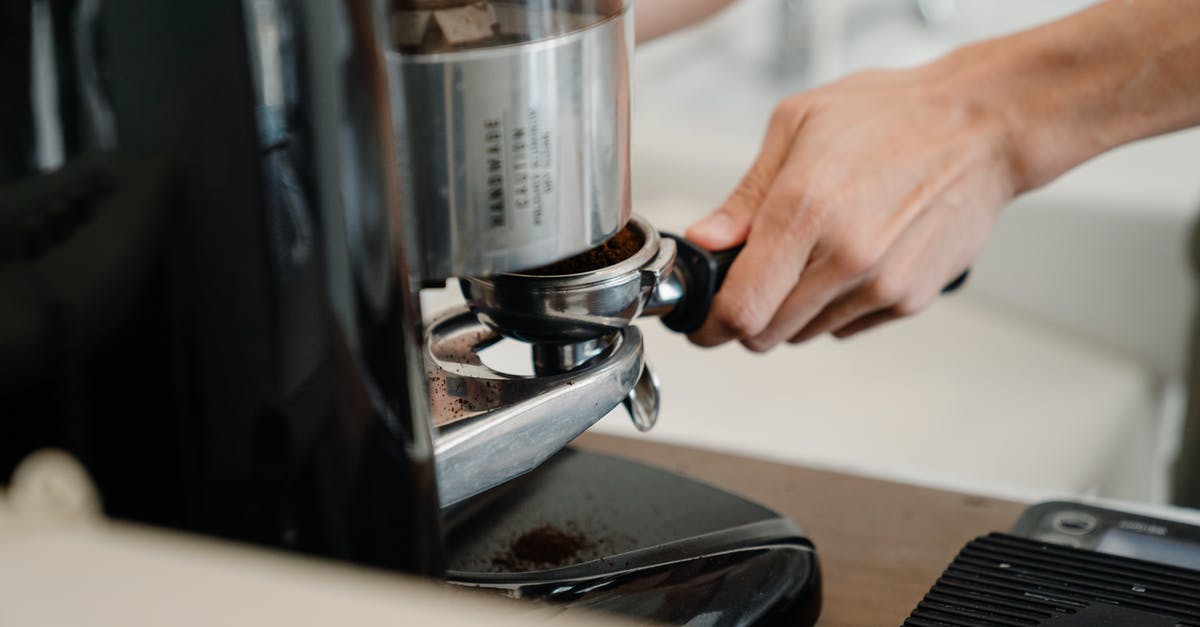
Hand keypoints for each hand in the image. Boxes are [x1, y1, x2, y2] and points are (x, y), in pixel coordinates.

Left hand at [685, 62, 1016, 349]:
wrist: (982, 126)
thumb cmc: (893, 115)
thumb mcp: (797, 126)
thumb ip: (745, 197)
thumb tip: (705, 240)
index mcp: (805, 210)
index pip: (740, 307)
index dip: (711, 325)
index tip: (703, 322)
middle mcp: (845, 256)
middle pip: (766, 333)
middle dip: (747, 315)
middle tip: (753, 280)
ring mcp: (881, 284)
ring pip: (805, 334)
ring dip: (791, 311)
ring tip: (811, 256)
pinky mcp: (910, 299)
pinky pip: (846, 327)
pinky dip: (834, 308)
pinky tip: (848, 261)